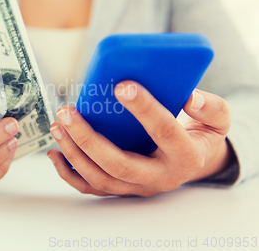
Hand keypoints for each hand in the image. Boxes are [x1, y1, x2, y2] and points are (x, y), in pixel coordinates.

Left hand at [47, 81, 231, 196]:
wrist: (192, 160)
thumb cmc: (199, 134)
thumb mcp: (217, 120)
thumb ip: (211, 107)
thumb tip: (190, 97)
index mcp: (184, 156)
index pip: (164, 132)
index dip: (144, 109)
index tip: (122, 86)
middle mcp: (158, 177)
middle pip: (119, 164)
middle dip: (88, 139)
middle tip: (66, 112)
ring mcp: (136, 186)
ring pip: (100, 177)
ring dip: (73, 152)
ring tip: (57, 125)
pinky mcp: (120, 188)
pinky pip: (90, 187)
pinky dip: (68, 172)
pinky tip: (54, 152)